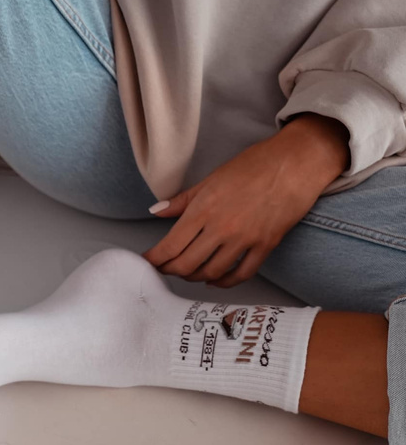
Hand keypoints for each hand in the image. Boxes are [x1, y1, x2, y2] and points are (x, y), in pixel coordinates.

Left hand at [142, 114, 350, 287]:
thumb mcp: (211, 179)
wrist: (295, 163)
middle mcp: (221, 228)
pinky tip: (215, 279)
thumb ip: (181, 201)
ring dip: (195, 277)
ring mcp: (244, 240)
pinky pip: (241, 274)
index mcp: (203, 210)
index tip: (148, 262)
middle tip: (166, 268)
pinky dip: (224, 282)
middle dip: (171, 270)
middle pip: (186, 265)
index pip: (170, 246)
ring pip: (210, 273)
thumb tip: (155, 211)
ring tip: (189, 272)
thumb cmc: (253, 166)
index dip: (155, 259)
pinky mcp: (265, 246)